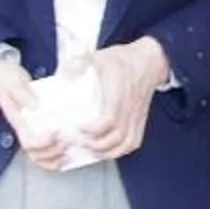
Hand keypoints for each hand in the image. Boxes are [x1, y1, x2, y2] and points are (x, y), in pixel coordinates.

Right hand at [0, 53, 79, 166]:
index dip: (42, 143)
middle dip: (52, 153)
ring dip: (55, 158)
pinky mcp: (39, 125)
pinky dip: (57, 154)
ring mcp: (31, 129)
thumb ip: (22, 92)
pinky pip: (46, 146)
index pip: (28, 142)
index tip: (55, 133)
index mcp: (17, 121)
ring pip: (40, 155)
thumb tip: (35, 106)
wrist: (0, 73)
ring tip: (70, 152)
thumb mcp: (13, 81)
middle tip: (68, 143)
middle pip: (34, 154)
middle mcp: (24, 129)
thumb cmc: (5, 78)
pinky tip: (69, 150)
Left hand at [70, 38, 172, 161]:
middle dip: (96, 144)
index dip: (93, 128)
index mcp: (118, 91)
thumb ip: (79, 63)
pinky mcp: (140, 120)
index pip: (109, 118)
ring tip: (92, 149)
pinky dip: (120, 150)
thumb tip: (62, 73)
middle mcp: (129, 106)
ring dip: (108, 151)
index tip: (79, 127)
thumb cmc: (121, 61)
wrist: (147, 61)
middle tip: (80, 141)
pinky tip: (108, 150)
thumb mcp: (97, 57)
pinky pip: (134, 142)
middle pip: (117, 135)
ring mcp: (136, 115)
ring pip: (127, 143)